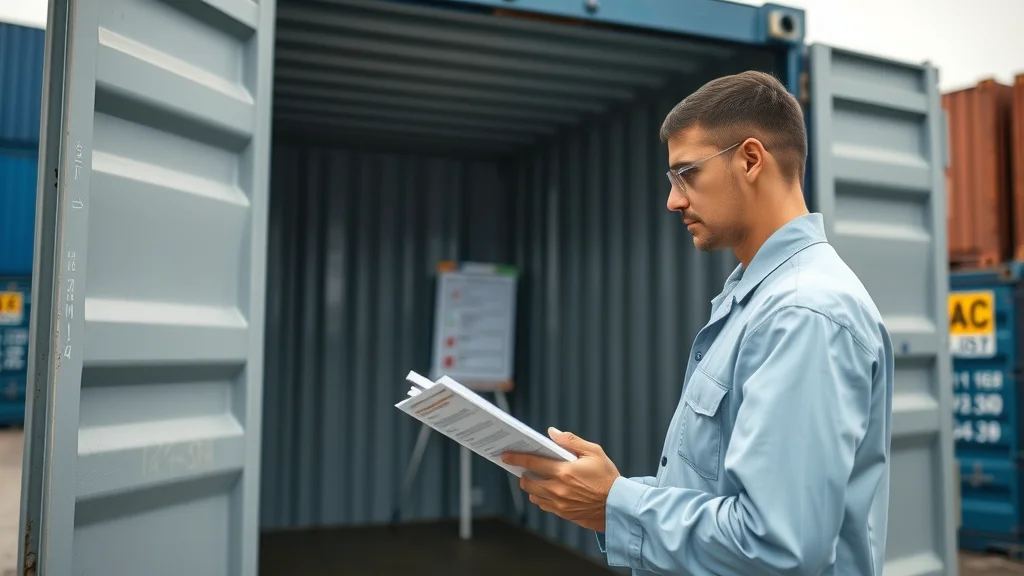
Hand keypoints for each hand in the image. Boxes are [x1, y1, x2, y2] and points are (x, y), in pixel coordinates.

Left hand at [501, 428, 620, 532]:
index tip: (506, 455)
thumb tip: (552, 433)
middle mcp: (557, 489)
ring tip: (538, 478)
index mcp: (563, 472)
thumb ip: (570, 441)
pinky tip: (548, 490)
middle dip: (523, 473)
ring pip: (533, 495)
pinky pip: (543, 505)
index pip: (532, 463)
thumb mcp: (594, 452)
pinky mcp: (562, 514)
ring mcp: (559, 504)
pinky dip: (541, 497)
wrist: (618, 505)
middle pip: (527, 482)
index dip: (516, 458)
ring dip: (531, 486)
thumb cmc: (607, 477)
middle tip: (526, 467)